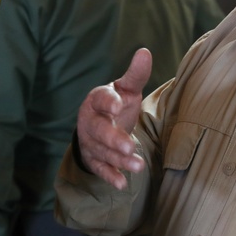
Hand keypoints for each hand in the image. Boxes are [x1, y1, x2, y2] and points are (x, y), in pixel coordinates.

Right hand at [75, 48, 152, 189]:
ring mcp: (90, 142)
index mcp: (97, 100)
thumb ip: (135, 75)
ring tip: (138, 167)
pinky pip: (100, 170)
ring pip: (103, 153)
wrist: (97, 126)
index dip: (108, 103)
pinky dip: (110, 177)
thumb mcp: (125, 89)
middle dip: (114, 139)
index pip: (100, 99)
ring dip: (119, 161)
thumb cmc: (116, 104)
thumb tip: (145, 52)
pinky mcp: (94, 160)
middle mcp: (90, 122)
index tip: (119, 105)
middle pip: (99, 131)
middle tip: (129, 146)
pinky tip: (123, 184)